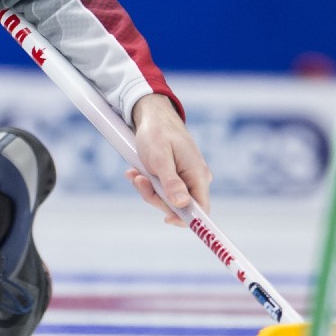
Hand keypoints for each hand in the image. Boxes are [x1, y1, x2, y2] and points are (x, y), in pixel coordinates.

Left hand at [124, 93, 211, 226]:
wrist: (152, 115)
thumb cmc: (157, 133)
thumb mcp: (159, 157)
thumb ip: (170, 181)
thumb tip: (181, 204)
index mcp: (198, 175)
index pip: (201, 209)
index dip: (186, 220)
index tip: (166, 220)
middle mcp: (195, 179)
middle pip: (178, 206)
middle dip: (155, 197)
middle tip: (139, 181)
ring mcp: (184, 178)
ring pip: (166, 198)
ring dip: (147, 188)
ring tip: (134, 173)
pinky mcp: (173, 176)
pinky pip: (160, 188)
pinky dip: (146, 182)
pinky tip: (135, 172)